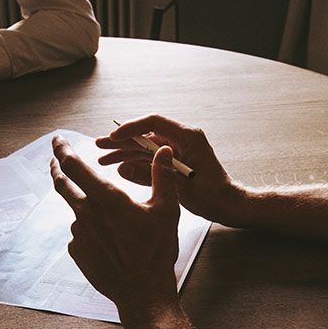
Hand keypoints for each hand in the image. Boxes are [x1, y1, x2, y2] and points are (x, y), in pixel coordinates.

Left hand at [50, 135, 180, 320]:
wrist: (143, 292)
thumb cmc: (156, 251)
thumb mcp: (166, 210)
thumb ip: (163, 176)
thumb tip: (163, 150)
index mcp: (106, 198)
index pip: (74, 166)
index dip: (62, 150)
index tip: (56, 140)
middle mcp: (86, 213)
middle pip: (62, 184)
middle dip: (56, 168)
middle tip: (55, 159)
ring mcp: (79, 234)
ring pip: (78, 211)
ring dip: (87, 207)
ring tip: (114, 223)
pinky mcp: (77, 252)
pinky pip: (81, 233)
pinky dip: (91, 230)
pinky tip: (110, 242)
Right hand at [98, 114, 245, 224]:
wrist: (228, 205)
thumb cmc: (213, 195)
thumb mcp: (179, 186)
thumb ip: (150, 175)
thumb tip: (123, 167)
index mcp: (188, 137)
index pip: (154, 123)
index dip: (131, 128)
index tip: (113, 137)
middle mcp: (181, 139)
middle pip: (146, 135)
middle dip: (122, 141)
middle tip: (99, 145)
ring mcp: (177, 150)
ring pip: (145, 147)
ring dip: (125, 153)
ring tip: (103, 159)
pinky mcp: (174, 161)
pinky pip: (151, 159)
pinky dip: (135, 162)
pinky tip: (119, 167)